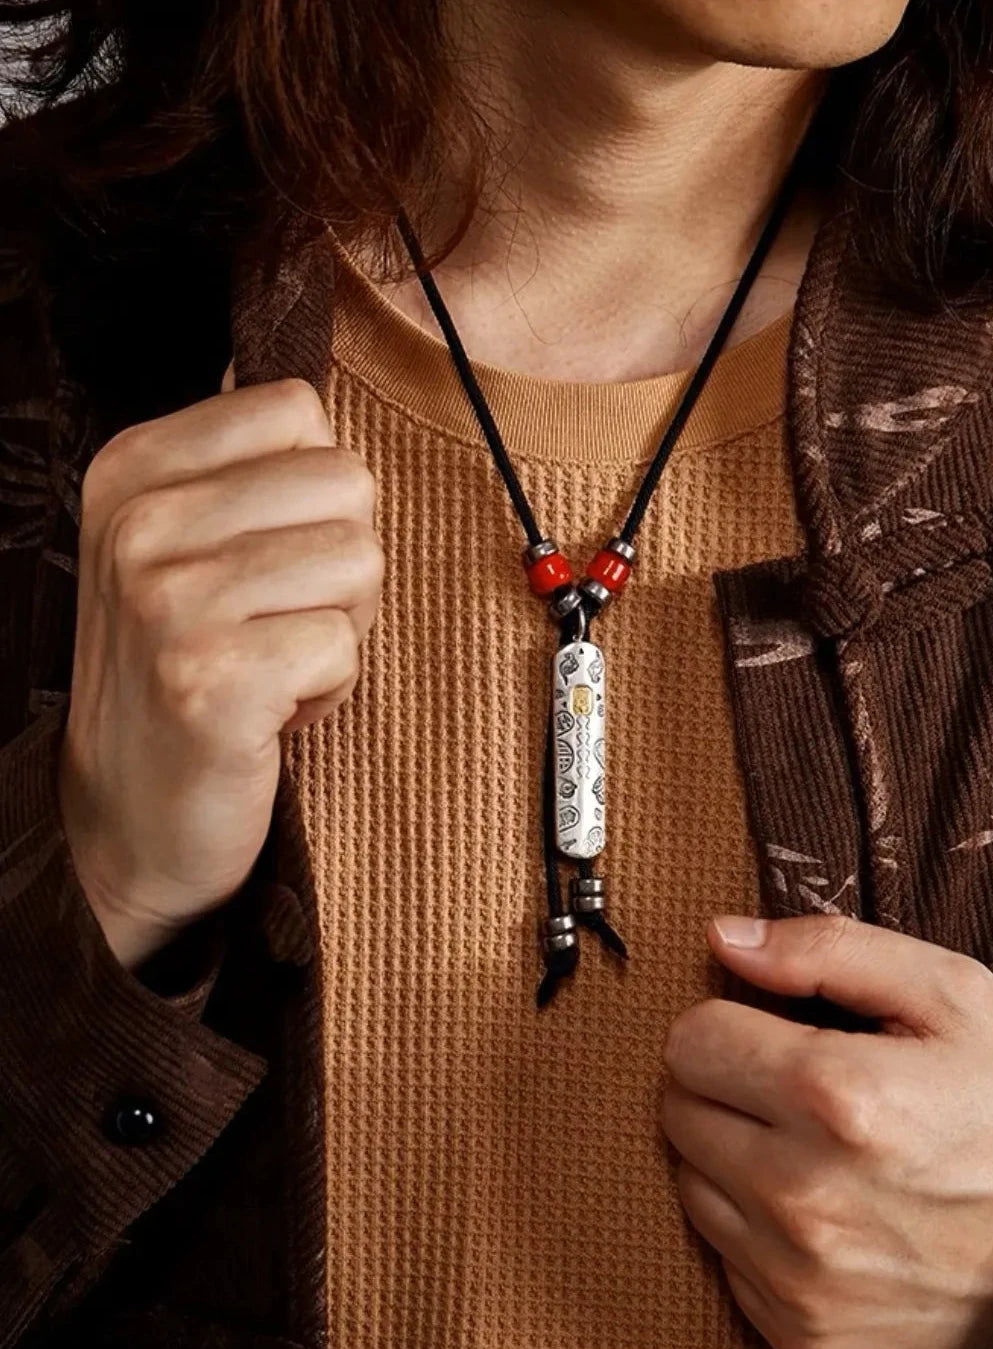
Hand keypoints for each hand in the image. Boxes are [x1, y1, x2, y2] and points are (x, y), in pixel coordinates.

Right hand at [59, 379, 382, 967]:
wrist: (132, 812)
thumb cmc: (185, 666)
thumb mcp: (183, 543)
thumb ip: (243, 464)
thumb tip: (311, 391)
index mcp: (133, 467)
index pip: (298, 408)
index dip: (315, 491)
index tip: (263, 555)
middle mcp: (140, 523)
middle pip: (347, 482)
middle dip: (342, 561)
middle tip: (277, 621)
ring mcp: (169, 601)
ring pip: (360, 561)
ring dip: (340, 627)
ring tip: (272, 665)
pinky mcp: (210, 680)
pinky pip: (345, 643)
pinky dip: (331, 687)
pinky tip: (273, 711)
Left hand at [661, 915, 992, 1348]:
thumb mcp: (950, 993)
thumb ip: (826, 949)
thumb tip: (723, 938)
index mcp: (837, 1096)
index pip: (692, 1038)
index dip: (728, 1021)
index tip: (772, 1030)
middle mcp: (804, 1196)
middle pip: (679, 1107)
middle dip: (724, 1082)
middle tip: (792, 1086)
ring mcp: (799, 1277)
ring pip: (690, 1180)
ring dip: (731, 1152)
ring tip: (809, 1145)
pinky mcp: (801, 1336)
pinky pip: (722, 1255)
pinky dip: (753, 1225)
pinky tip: (817, 1207)